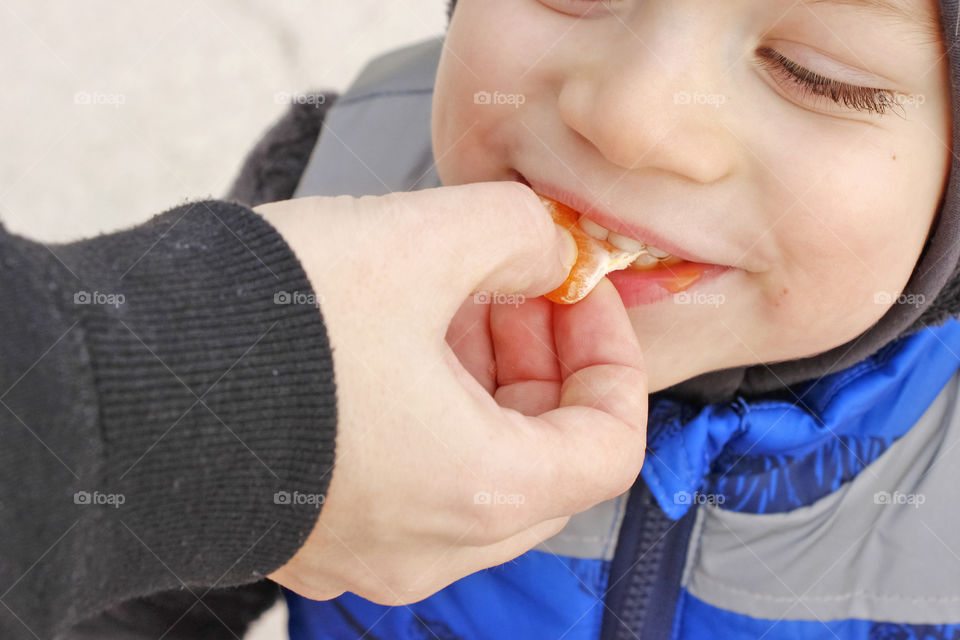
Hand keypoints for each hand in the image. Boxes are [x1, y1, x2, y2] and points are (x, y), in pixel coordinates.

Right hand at [255, 181, 646, 604]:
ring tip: (448, 303)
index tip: (577, 293)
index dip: (611, 355)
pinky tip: (394, 347)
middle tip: (513, 286)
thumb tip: (547, 249)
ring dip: (485, 384)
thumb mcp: (415, 241)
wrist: (115, 383)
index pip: (610, 443)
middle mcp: (431, 544)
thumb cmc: (259, 333)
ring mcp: (372, 551)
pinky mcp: (322, 533)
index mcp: (477, 490)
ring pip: (478, 469)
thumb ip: (515, 230)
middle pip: (544, 457)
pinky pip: (415, 481)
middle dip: (544, 361)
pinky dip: (430, 417)